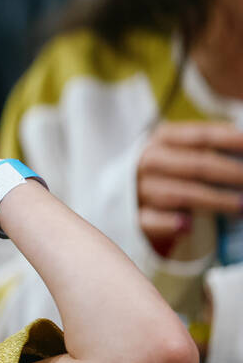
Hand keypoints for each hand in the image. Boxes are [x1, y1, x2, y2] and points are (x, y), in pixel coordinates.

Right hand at [137, 122, 242, 250]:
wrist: (130, 194)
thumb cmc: (171, 170)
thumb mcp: (183, 151)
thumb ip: (209, 148)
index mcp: (162, 138)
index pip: (201, 136)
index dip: (231, 141)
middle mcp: (149, 161)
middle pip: (195, 165)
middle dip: (230, 173)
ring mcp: (139, 189)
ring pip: (178, 194)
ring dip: (212, 200)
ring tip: (240, 207)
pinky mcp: (133, 217)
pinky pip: (150, 221)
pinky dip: (168, 223)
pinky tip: (187, 225)